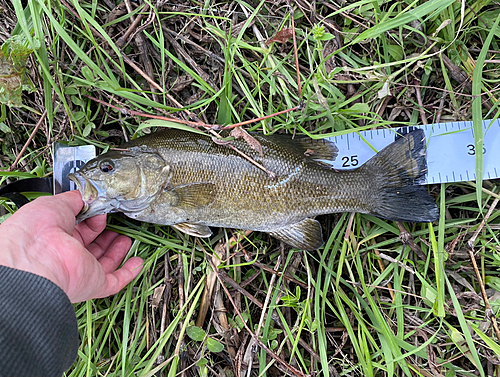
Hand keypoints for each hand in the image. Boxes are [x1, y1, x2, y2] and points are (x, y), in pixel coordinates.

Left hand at [0, 190, 142, 302]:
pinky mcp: (93, 283)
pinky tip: (137, 262)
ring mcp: (81, 270)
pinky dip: (128, 273)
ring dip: (117, 252)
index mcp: (55, 236)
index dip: (93, 218)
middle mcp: (67, 255)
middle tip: (118, 223)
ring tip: (127, 239)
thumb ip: (75, 199)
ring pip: (104, 263)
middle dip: (107, 235)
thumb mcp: (56, 203)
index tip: (102, 209)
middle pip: (92, 246)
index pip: (79, 229)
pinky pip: (114, 281)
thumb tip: (88, 195)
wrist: (35, 258)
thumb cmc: (36, 230)